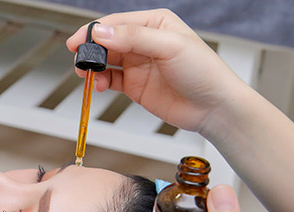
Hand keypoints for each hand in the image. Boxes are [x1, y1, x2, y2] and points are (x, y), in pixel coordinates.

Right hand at [66, 9, 246, 132]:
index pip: (117, 22)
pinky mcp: (134, 86)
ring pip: (105, 61)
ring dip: (93, 67)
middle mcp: (144, 42)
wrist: (213, 108)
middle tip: (80, 59)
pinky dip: (100, 82)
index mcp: (154, 23)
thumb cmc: (203, 72)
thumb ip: (134, 37)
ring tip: (87, 74)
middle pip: (107, 41)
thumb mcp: (169, 47)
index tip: (79, 41)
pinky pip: (110, 80)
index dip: (95, 31)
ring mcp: (138, 64)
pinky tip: (98, 85)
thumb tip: (103, 33)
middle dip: (91, 50)